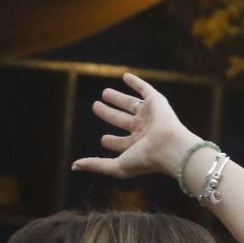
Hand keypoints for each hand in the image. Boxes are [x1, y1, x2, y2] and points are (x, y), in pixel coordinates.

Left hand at [71, 73, 198, 181]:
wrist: (169, 146)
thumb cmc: (145, 159)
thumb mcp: (116, 166)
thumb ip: (96, 164)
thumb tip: (74, 166)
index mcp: (136, 146)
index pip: (121, 143)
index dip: (111, 141)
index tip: (104, 139)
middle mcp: (143, 130)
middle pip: (121, 120)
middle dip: (108, 114)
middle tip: (95, 106)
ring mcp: (149, 115)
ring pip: (130, 104)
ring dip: (118, 98)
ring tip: (104, 93)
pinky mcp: (157, 102)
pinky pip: (145, 89)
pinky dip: (136, 82)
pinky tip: (125, 76)